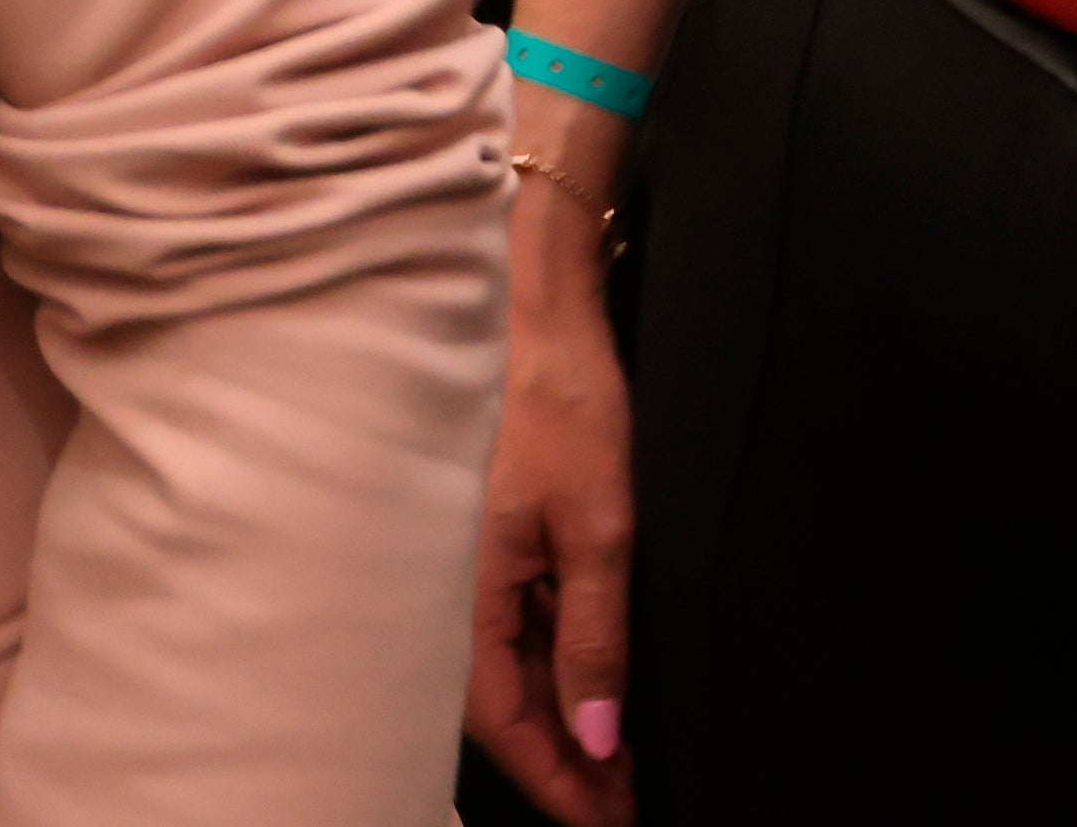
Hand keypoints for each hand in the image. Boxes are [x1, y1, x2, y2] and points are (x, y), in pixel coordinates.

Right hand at [466, 249, 640, 824]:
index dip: (561, 782)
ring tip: (621, 761)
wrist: (524, 301)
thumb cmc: (557, 397)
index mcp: (463, 588)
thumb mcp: (598, 527)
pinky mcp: (485, 534)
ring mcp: (465, 558)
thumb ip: (595, 638)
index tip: (614, 822)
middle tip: (627, 805)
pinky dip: (552, 664)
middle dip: (564, 762)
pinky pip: (511, 623)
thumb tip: (600, 740)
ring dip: (561, 718)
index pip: (505, 722)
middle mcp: (449, 582)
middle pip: (500, 705)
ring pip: (507, 668)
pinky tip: (593, 681)